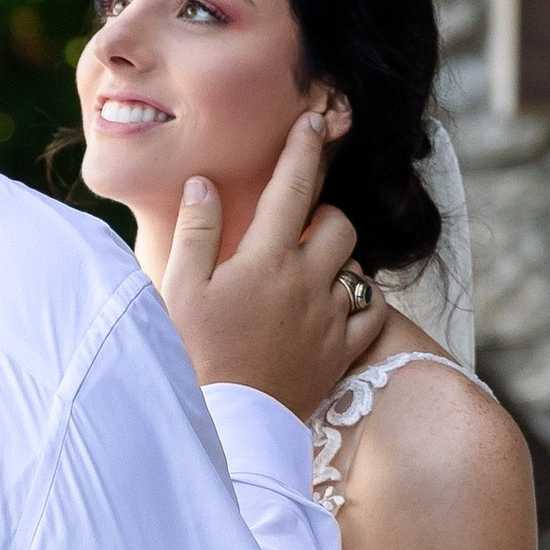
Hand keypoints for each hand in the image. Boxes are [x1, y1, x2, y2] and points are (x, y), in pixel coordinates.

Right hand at [160, 113, 389, 417]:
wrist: (225, 428)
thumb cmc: (191, 357)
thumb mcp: (177, 290)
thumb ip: (196, 232)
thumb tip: (206, 184)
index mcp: (264, 260)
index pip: (292, 187)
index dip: (305, 149)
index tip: (315, 121)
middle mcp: (307, 283)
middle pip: (338, 223)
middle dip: (321, 214)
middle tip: (293, 228)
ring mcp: (330, 319)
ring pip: (355, 266)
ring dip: (337, 258)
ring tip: (307, 272)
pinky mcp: (342, 353)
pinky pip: (373, 312)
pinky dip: (362, 300)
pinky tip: (338, 305)